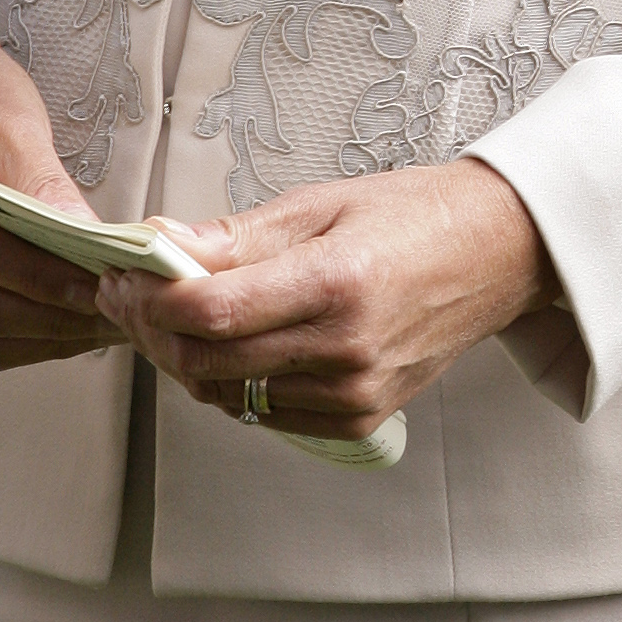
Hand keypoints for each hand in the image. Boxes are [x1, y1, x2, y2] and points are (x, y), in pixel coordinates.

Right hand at [0, 0, 121, 379]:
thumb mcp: (13, 123)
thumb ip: (44, 183)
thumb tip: (88, 238)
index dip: (38, 273)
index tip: (101, 281)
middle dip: (48, 317)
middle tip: (114, 313)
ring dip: (39, 343)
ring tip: (99, 327)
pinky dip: (19, 347)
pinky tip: (66, 330)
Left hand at [98, 160, 558, 436]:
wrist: (498, 254)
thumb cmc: (414, 216)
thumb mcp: (320, 203)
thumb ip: (235, 236)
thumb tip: (159, 246)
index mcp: (336, 283)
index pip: (212, 310)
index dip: (151, 297)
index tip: (123, 274)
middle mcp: (345, 349)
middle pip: (207, 360)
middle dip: (151, 328)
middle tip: (129, 293)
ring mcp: (354, 393)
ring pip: (227, 394)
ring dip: (185, 357)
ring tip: (172, 313)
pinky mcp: (360, 418)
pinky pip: (264, 412)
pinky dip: (230, 382)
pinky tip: (225, 344)